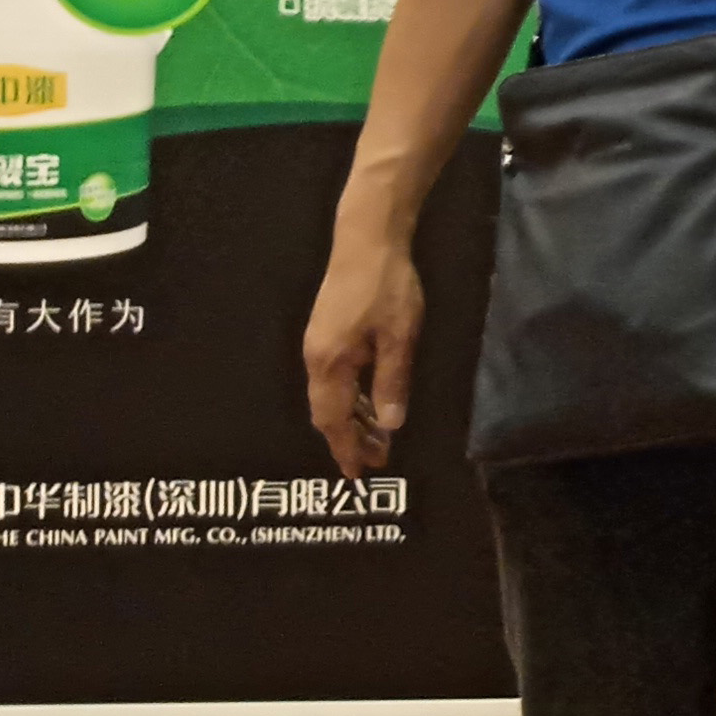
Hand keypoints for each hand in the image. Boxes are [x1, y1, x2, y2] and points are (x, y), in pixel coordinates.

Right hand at [300, 219, 421, 478]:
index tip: (358, 475)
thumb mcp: (400, 336)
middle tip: (374, 461)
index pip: (334, 420)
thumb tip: (391, 426)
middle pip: (326, 413)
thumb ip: (393, 381)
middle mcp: (315, 359)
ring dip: (350, 420)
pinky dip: (349, 399)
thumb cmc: (387, 287)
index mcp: (330, 364)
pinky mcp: (325, 333)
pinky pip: (332, 380)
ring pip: (328, 396)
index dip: (347, 449)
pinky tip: (368, 402)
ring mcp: (317, 345)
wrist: (366, 240)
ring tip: (377, 439)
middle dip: (348, 440)